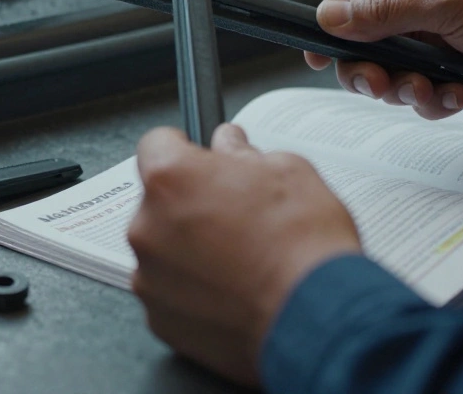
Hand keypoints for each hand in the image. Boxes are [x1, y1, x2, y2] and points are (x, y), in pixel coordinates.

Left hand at [127, 124, 360, 386]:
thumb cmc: (303, 243)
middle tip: (233, 215)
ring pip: (162, 250)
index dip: (182, 149)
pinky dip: (192, 290)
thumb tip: (229, 145)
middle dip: (189, 203)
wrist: (315, 316)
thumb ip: (243, 153)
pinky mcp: (159, 318)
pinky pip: (169, 292)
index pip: (156, 145)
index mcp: (171, 178)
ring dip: (188, 249)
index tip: (200, 159)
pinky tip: (232, 290)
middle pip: (157, 202)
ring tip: (238, 259)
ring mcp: (149, 277)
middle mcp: (147, 226)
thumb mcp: (286, 171)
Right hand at [306, 0, 462, 118]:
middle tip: (373, 81)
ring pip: (393, 70)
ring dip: (401, 86)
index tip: (320, 48)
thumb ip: (385, 14)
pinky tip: (454, 95)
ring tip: (424, 89)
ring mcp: (444, 39)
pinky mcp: (461, 74)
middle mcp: (429, 0)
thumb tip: (333, 16)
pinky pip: (424, 92)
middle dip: (367, 64)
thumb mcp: (450, 2)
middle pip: (367, 36)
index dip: (334, 17)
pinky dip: (432, 100)